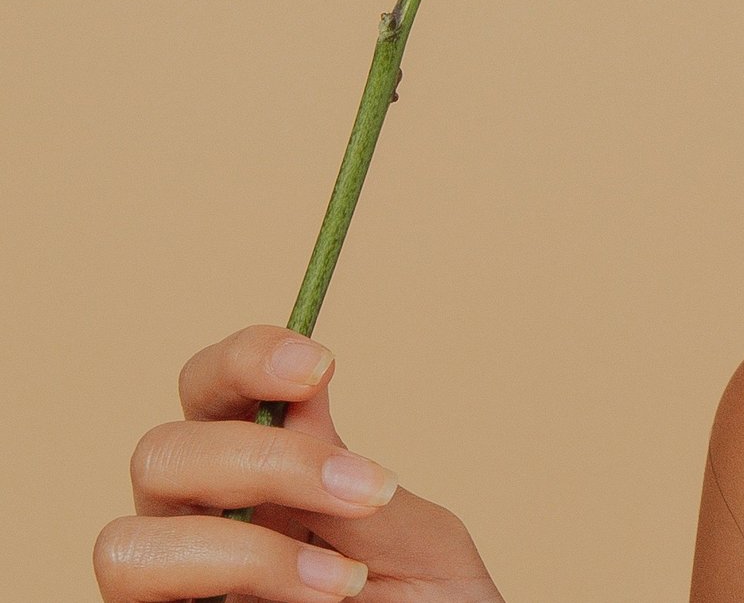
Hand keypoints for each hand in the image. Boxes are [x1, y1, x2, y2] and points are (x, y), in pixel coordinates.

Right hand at [94, 323, 502, 602]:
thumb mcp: (418, 545)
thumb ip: (360, 483)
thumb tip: (305, 397)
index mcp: (262, 477)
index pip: (210, 391)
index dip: (244, 361)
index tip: (319, 366)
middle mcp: (200, 523)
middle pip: (161, 452)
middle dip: (263, 460)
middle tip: (363, 491)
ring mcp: (175, 586)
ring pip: (126, 542)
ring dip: (242, 552)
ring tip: (342, 584)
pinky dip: (233, 589)